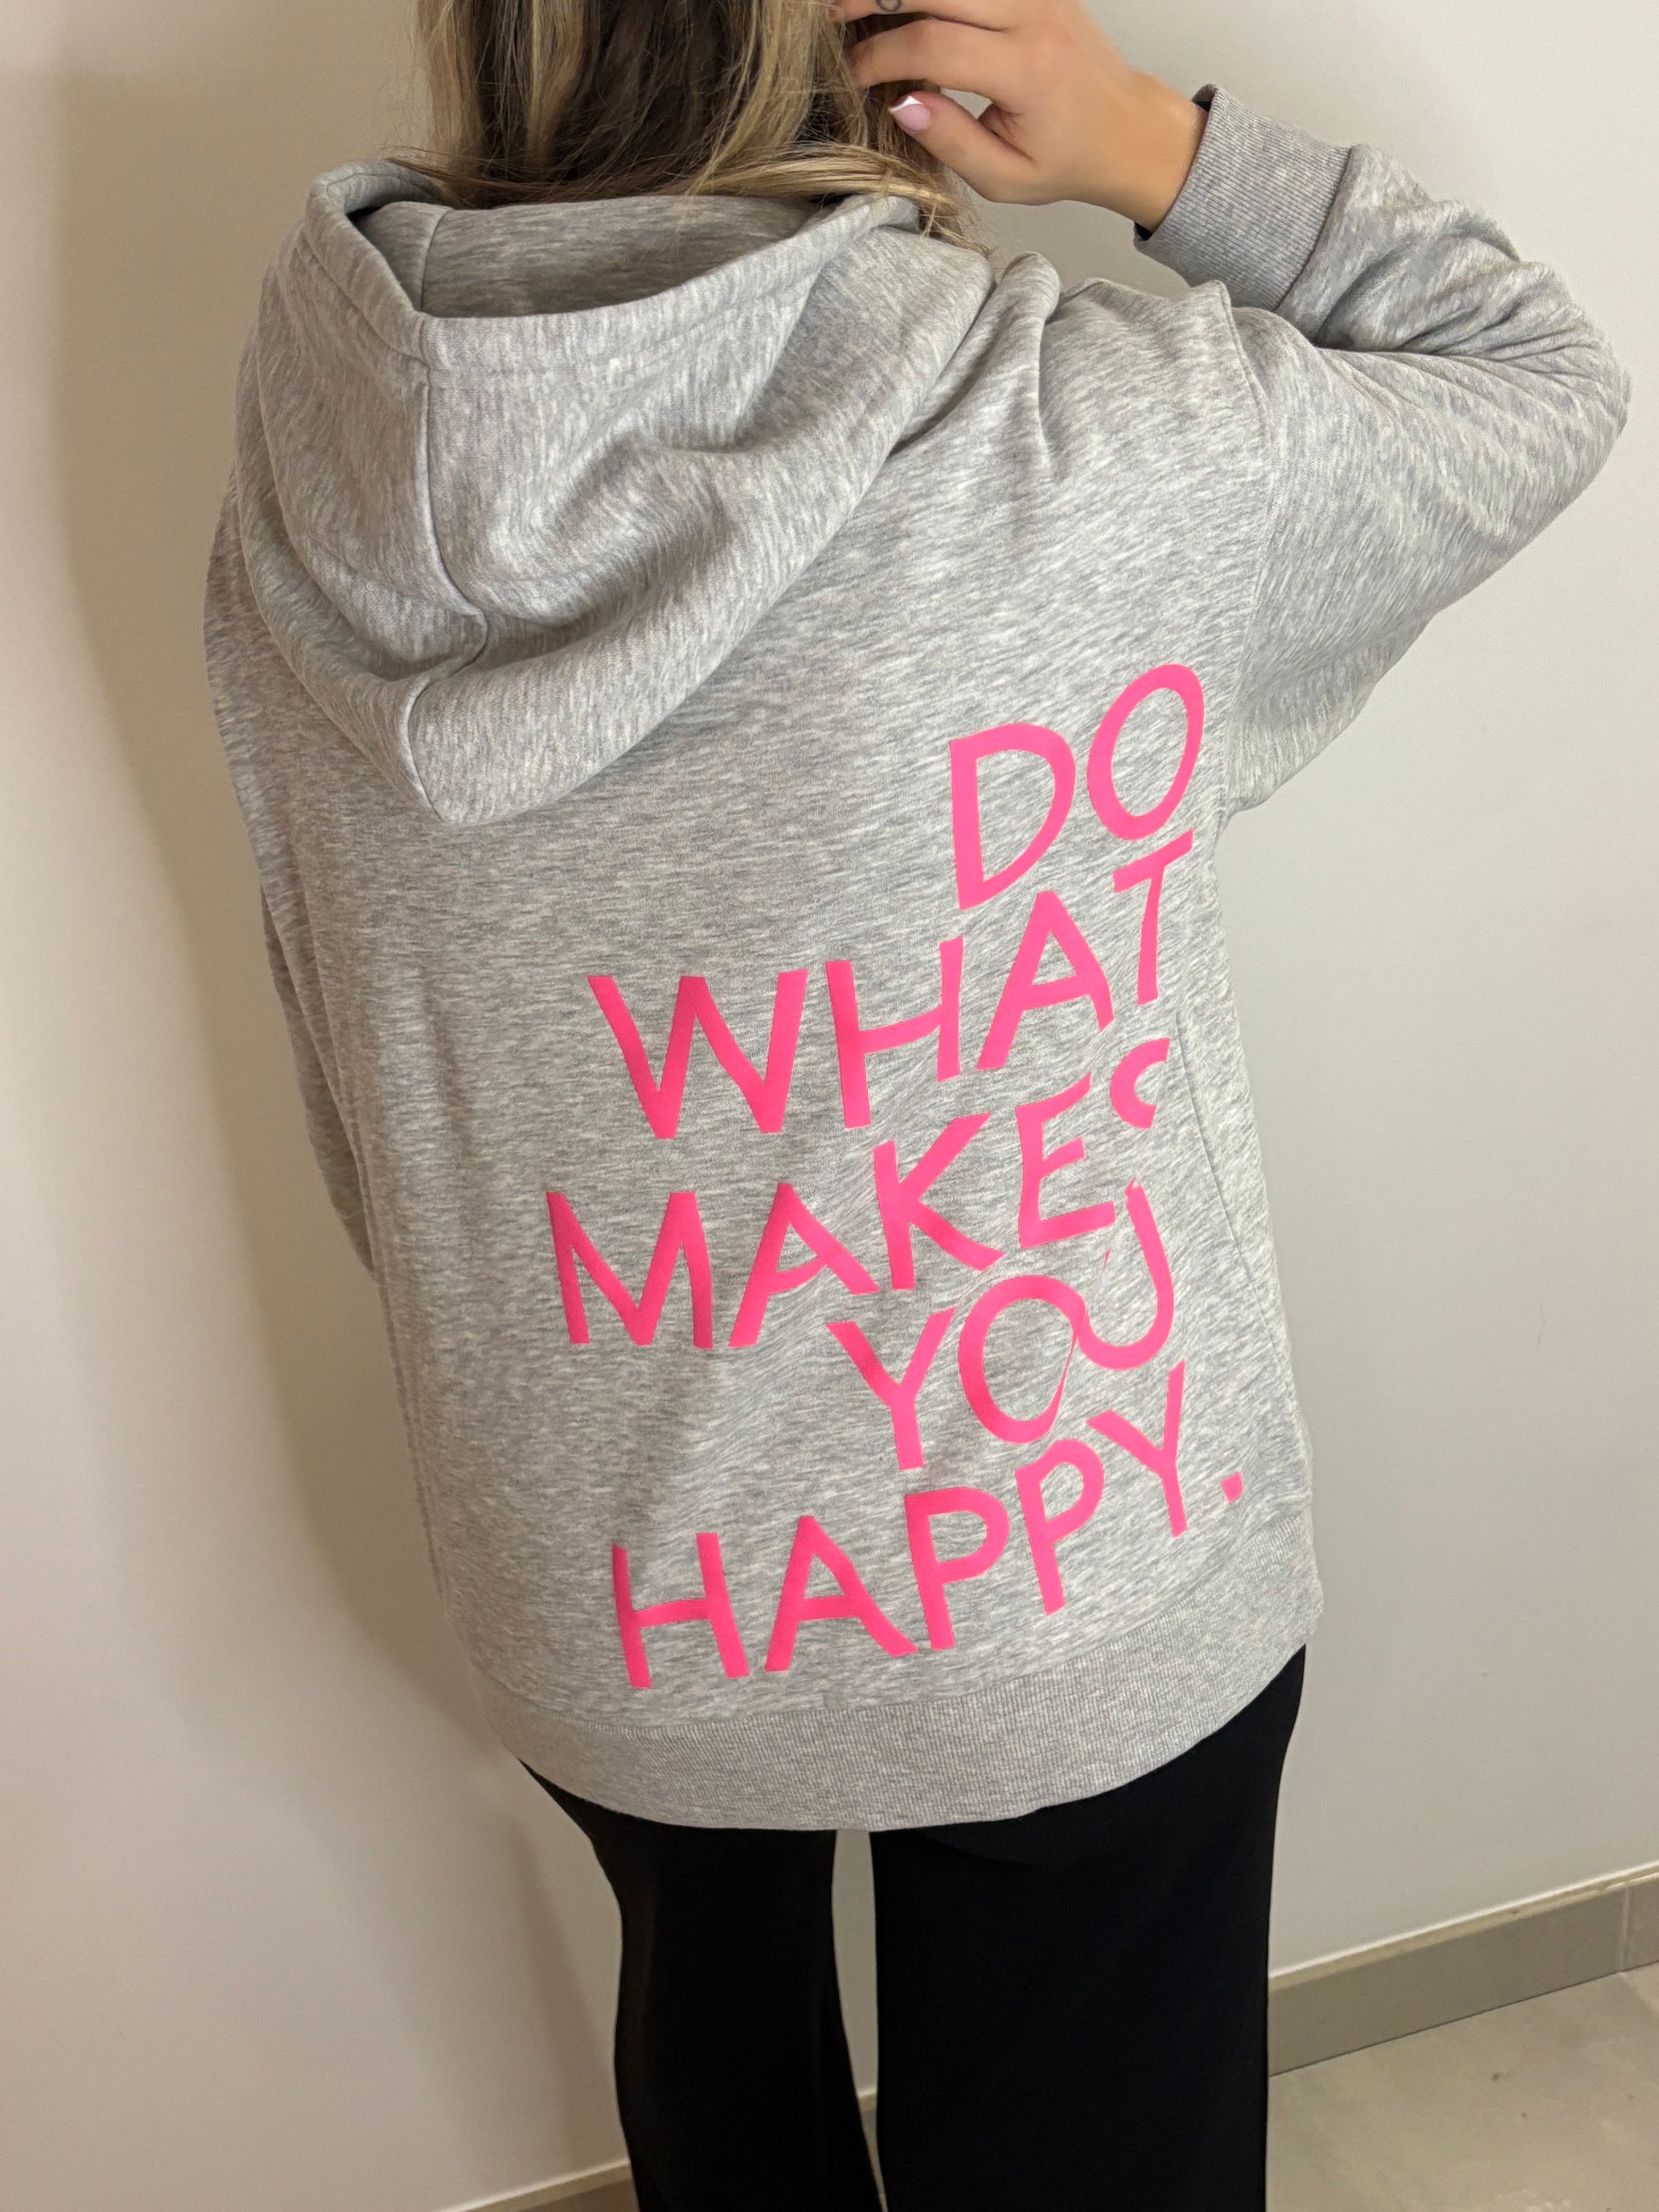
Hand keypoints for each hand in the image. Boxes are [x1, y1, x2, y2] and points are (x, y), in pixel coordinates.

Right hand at [832, 0, 1205, 229]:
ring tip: (856, 2)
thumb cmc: (1067, 159)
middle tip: (832, 16)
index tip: (853, 77)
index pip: (935, 45)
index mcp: (1028, 69)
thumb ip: (950, 140)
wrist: (1127, 128)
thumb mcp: (1005, 177)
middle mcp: (1034, 16)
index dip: (882, 57)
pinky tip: (902, 3)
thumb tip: (898, 102)